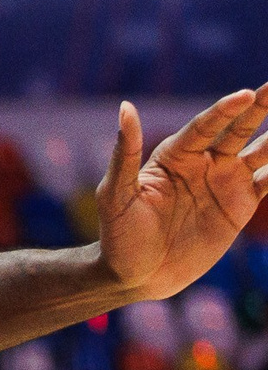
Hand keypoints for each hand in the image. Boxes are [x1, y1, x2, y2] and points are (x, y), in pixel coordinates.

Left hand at [98, 85, 267, 300]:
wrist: (136, 275)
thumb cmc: (118, 235)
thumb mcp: (116, 194)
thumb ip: (125, 152)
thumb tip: (125, 107)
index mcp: (175, 156)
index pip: (205, 126)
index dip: (225, 110)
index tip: (246, 94)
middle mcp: (204, 163)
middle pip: (238, 129)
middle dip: (259, 107)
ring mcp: (224, 182)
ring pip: (260, 151)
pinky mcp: (240, 205)